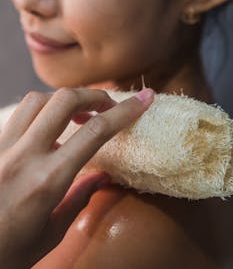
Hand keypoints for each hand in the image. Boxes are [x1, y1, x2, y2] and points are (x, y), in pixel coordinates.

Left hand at [0, 87, 153, 268]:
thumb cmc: (8, 252)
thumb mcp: (51, 232)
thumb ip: (80, 198)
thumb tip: (102, 177)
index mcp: (48, 181)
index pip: (95, 132)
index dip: (125, 111)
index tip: (145, 99)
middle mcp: (24, 156)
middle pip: (64, 100)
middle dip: (94, 95)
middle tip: (107, 106)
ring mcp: (3, 147)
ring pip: (37, 99)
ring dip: (64, 99)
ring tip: (79, 113)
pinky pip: (19, 114)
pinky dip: (42, 110)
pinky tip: (50, 127)